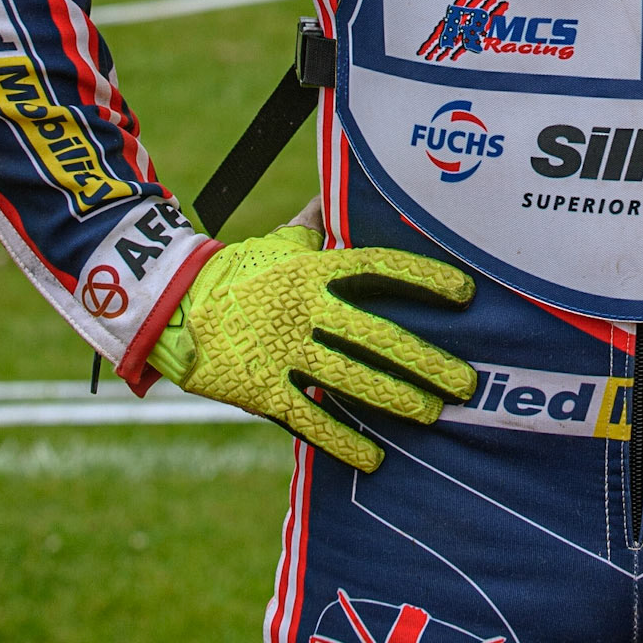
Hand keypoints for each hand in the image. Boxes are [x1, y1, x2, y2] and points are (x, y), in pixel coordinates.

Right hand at [149, 223, 477, 470]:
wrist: (176, 308)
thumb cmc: (243, 272)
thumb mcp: (284, 241)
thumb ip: (320, 218)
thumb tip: (344, 185)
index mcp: (314, 270)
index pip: (379, 268)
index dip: (422, 279)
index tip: (464, 292)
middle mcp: (304, 310)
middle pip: (375, 335)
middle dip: (424, 360)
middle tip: (465, 381)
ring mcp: (283, 351)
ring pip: (350, 377)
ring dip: (395, 397)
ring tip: (432, 413)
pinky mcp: (261, 389)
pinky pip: (308, 418)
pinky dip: (342, 440)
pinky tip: (375, 457)